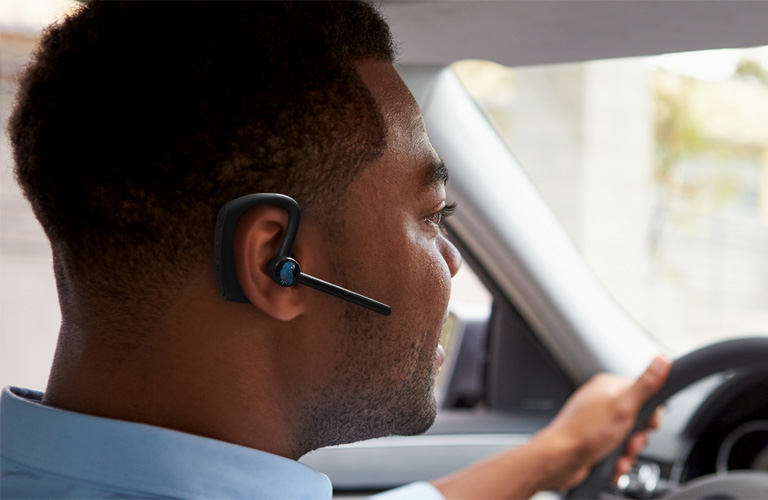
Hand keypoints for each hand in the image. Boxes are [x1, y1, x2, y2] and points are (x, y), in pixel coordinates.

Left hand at [532, 354, 670, 489]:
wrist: (558, 459)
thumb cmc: (584, 432)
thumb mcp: (623, 407)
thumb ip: (645, 384)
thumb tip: (661, 359)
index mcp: (608, 387)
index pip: (644, 393)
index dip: (651, 414)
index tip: (649, 425)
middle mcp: (601, 402)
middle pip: (637, 418)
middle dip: (638, 437)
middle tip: (630, 442)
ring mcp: (597, 421)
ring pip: (628, 437)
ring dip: (628, 452)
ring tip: (619, 457)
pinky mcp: (593, 439)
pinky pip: (616, 448)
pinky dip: (618, 459)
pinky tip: (613, 464)